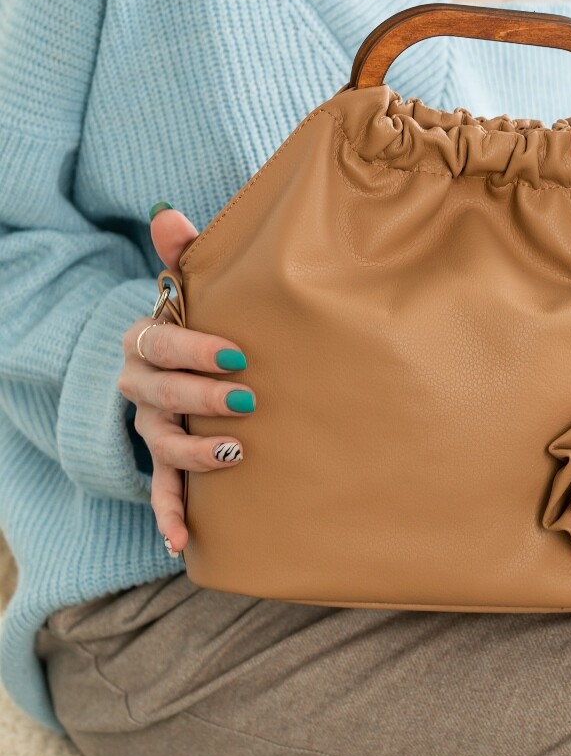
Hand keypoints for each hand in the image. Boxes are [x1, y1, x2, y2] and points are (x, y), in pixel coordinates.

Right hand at [118, 206, 254, 556]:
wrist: (178, 356)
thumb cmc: (197, 315)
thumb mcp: (190, 283)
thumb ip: (182, 252)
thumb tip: (168, 212)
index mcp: (146, 339)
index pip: (161, 341)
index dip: (195, 348)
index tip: (239, 353)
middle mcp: (139, 384)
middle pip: (158, 394)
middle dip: (200, 397)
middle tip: (246, 399)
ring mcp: (150, 425)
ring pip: (158, 443)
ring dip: (191, 453)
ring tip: (233, 454)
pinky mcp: (163, 459)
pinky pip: (160, 488)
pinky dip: (169, 514)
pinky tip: (181, 543)